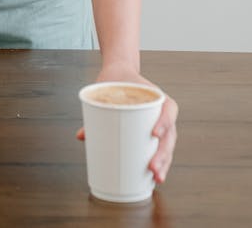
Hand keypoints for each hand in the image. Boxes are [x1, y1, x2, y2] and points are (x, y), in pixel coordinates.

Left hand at [76, 65, 177, 185]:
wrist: (120, 72)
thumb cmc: (116, 80)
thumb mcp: (107, 88)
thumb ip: (97, 110)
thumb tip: (81, 136)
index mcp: (156, 95)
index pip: (168, 109)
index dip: (164, 122)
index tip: (154, 133)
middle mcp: (162, 110)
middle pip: (169, 133)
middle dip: (163, 153)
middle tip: (152, 168)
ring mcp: (160, 122)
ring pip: (168, 144)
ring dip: (164, 162)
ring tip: (156, 178)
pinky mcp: (154, 131)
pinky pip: (161, 147)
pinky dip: (160, 162)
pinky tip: (155, 177)